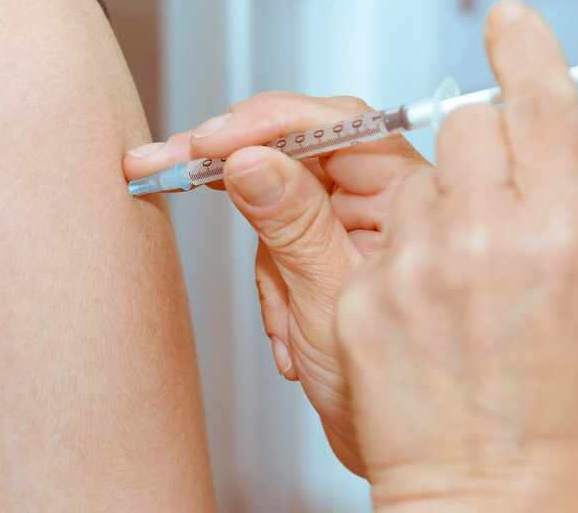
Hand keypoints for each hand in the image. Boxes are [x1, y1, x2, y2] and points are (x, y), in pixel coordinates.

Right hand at [125, 95, 431, 474]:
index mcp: (407, 196)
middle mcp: (382, 202)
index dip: (266, 122)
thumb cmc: (405, 392)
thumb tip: (252, 160)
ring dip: (264, 262)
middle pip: (296, 151)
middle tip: (166, 162)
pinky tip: (290, 331)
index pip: (335, 125)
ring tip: (284, 319)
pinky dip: (269, 286)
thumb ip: (292, 224)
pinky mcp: (326, 251)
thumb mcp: (331, 300)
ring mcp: (351, 227)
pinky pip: (275, 241)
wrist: (411, 454)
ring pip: (277, 201)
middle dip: (233, 166)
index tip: (209, 141)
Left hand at [334, 0, 577, 511]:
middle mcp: (486, 235)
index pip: (537, 103)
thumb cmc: (566, 422)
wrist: (495, 500)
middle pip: (466, 130)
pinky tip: (424, 303)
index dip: (522, 50)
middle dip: (482, 152)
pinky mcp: (361, 295)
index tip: (507, 22)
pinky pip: (373, 238)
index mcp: (564, 230)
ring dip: (435, 205)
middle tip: (496, 208)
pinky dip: (396, 253)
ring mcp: (416, 264)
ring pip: (414, 180)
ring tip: (459, 272)